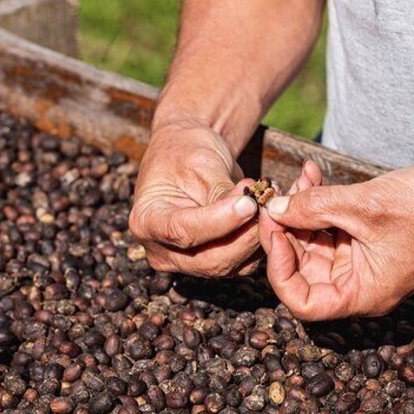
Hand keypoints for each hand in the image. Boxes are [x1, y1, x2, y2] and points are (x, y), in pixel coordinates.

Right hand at [129, 119, 259, 276]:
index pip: (182, 231)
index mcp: (146, 222)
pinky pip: (243, 263)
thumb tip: (249, 209)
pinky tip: (268, 212)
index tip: (248, 203)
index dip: (218, 221)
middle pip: (209, 259)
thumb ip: (220, 191)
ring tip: (268, 198)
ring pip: (231, 265)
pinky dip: (261, 240)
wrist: (191, 151)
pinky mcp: (214, 262)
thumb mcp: (200, 162)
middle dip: (244, 234)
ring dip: (257, 236)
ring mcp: (188, 262)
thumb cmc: (187, 149)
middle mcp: (163, 250)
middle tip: (266, 202)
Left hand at [258, 157, 413, 319]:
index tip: (274, 232)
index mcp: (363, 294)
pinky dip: (319, 200)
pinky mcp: (367, 234)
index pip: (303, 302)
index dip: (280, 270)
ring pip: (314, 241)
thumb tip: (273, 209)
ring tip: (298, 178)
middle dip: (287, 231)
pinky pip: (331, 223)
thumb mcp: (366, 206)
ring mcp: (364, 258)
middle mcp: (360, 282)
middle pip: (304, 267)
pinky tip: (311, 174)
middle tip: (275, 197)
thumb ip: (314, 208)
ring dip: (301, 209)